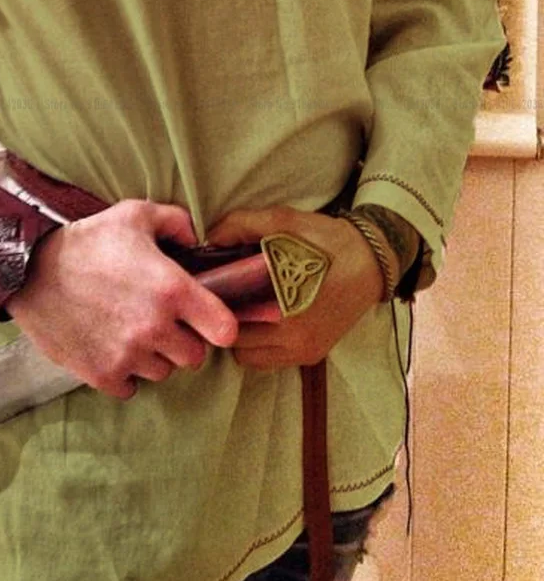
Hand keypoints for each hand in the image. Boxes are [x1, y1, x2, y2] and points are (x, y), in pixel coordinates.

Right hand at [10, 199, 238, 398]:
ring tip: (131, 330)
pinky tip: (112, 346)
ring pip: (162, 372)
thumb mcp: (135, 214)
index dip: (219, 324)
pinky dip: (125, 373)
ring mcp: (128, 354)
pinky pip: (131, 387)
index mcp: (172, 289)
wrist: (31, 271)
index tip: (207, 319)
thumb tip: (197, 239)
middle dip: (182, 340)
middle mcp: (155, 327)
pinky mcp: (102, 374)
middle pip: (194, 356)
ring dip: (153, 356)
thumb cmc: (87, 241)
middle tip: (161, 321)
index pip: (224, 329)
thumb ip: (176, 222)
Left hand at [206, 205, 383, 369]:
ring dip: (243, 337)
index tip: (212, 287)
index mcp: (288, 311)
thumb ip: (241, 225)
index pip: (230, 320)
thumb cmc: (327, 240)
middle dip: (227, 320)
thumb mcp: (284, 221)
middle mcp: (297, 340)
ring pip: (251, 358)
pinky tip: (263, 317)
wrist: (372, 260)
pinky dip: (260, 345)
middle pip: (237, 343)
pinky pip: (271, 360)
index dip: (216, 302)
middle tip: (225, 296)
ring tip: (244, 307)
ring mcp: (306, 351)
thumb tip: (208, 238)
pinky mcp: (314, 355)